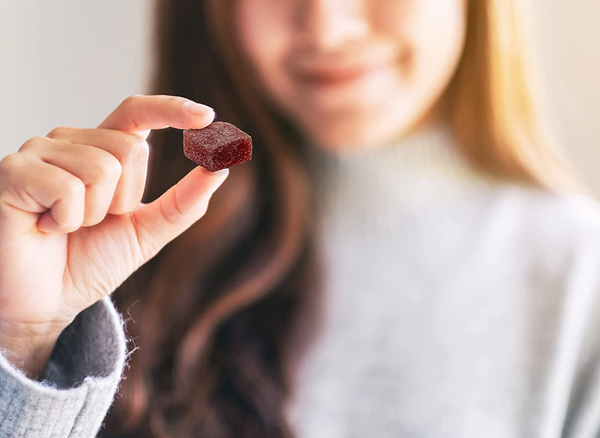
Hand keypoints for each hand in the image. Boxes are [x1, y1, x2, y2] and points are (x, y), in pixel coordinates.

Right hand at [0, 95, 226, 377]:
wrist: (48, 302)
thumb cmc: (91, 262)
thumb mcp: (148, 231)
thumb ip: (183, 202)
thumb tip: (220, 168)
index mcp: (101, 150)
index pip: (136, 112)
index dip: (171, 109)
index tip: (207, 118)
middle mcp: (70, 141)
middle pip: (130, 148)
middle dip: (125, 200)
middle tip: (94, 223)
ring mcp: (38, 153)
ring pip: (102, 168)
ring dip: (94, 214)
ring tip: (67, 226)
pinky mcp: (14, 172)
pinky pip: (68, 188)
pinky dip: (68, 220)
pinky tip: (46, 227)